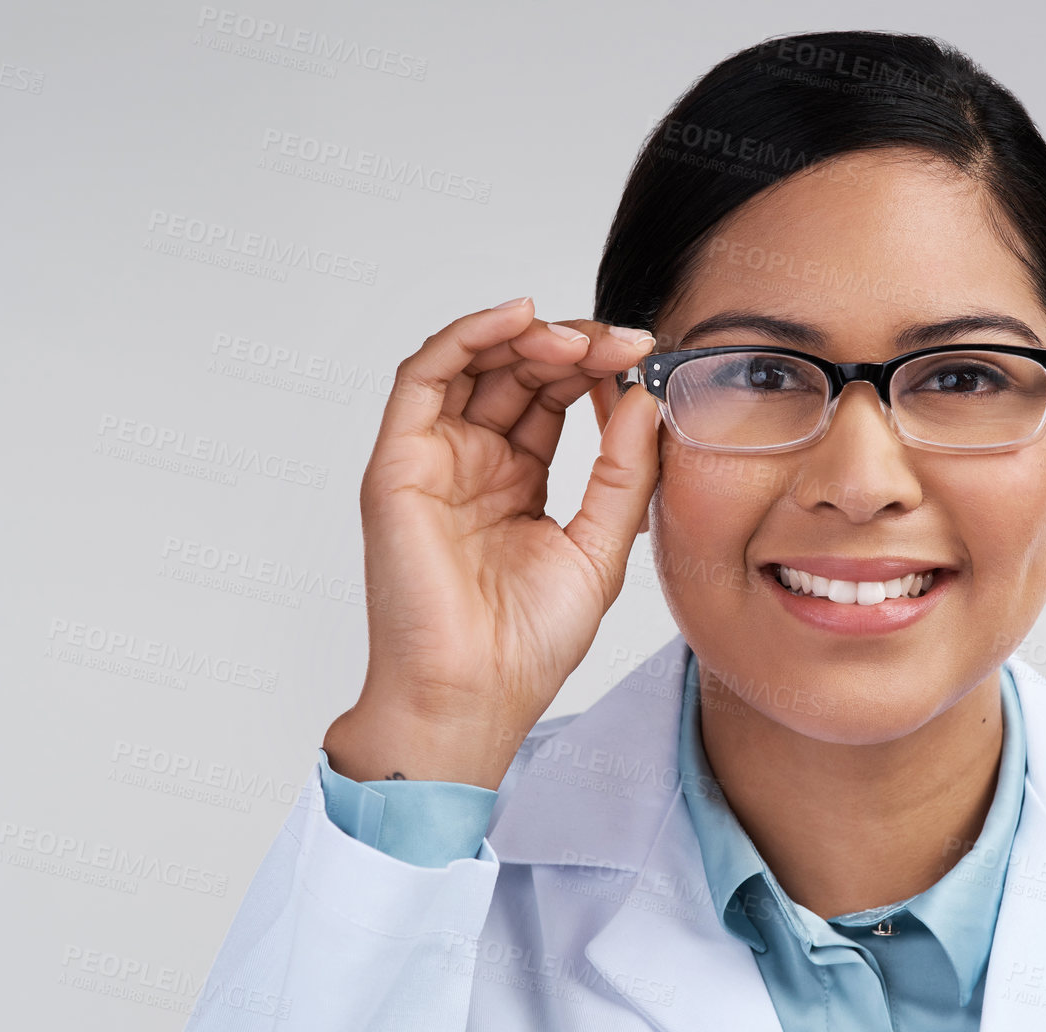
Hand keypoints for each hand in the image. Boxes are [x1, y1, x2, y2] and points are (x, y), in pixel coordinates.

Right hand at [322, 298, 660, 788]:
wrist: (474, 696)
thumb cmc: (526, 646)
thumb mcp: (602, 547)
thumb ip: (624, 470)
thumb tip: (644, 396)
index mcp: (516, 482)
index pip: (554, 398)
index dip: (598, 368)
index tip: (646, 354)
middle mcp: (471, 463)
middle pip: (517, 372)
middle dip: (572, 346)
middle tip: (621, 343)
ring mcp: (433, 460)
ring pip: (473, 363)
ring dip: (526, 336)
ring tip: (579, 339)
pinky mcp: (399, 463)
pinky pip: (424, 377)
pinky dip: (467, 336)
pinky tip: (519, 319)